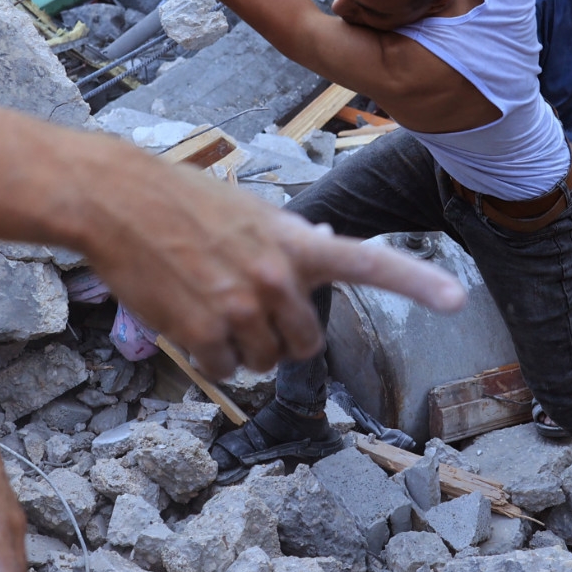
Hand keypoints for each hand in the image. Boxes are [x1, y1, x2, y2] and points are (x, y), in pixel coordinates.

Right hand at [79, 167, 465, 377]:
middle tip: (248, 309)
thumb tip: (327, 241)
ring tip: (211, 304)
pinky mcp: (203, 334)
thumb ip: (291, 238)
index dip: (416, 282)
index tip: (455, 297)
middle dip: (282, 337)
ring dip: (243, 349)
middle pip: (307, 344)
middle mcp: (277, 277)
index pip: (369, 262)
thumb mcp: (249, 210)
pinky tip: (189, 319)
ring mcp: (241, 308)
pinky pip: (225, 371)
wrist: (117, 201)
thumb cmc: (182, 200)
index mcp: (295, 241)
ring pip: (264, 363)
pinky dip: (210, 358)